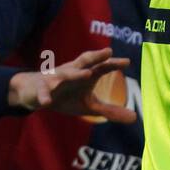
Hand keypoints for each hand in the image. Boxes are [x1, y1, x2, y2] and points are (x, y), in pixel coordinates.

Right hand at [8, 48, 135, 123]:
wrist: (35, 93)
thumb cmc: (67, 95)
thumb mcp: (89, 105)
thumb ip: (110, 110)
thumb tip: (135, 118)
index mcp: (85, 74)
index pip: (102, 66)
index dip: (113, 63)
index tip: (127, 62)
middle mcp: (72, 72)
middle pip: (85, 61)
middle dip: (96, 56)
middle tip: (108, 52)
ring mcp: (55, 79)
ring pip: (65, 74)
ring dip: (76, 74)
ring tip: (87, 74)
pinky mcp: (41, 89)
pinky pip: (43, 92)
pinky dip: (45, 96)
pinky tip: (47, 103)